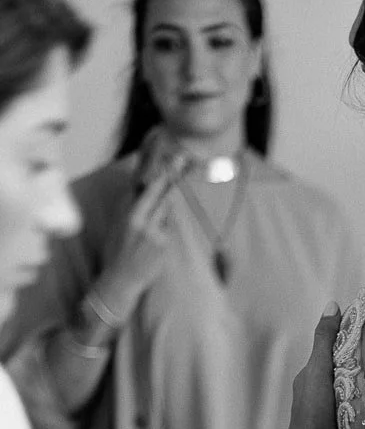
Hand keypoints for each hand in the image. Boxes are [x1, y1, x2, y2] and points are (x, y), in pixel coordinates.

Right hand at [98, 153, 185, 315]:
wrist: (119, 280)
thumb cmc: (118, 252)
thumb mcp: (118, 225)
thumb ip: (130, 208)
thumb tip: (139, 190)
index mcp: (124, 210)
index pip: (140, 183)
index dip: (151, 166)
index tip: (159, 148)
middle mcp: (136, 216)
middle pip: (158, 190)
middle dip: (171, 175)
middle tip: (183, 157)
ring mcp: (151, 229)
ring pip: (166, 208)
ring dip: (166, 207)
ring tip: (160, 213)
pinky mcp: (162, 241)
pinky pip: (169, 227)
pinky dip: (165, 228)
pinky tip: (154, 241)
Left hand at [289, 302, 343, 428]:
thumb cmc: (314, 410)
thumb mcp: (320, 369)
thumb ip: (325, 339)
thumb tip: (333, 304)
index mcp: (304, 382)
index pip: (324, 360)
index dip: (341, 351)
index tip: (363, 345)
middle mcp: (306, 400)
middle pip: (331, 380)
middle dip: (347, 374)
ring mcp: (316, 421)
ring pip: (336, 401)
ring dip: (351, 397)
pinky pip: (341, 419)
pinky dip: (351, 414)